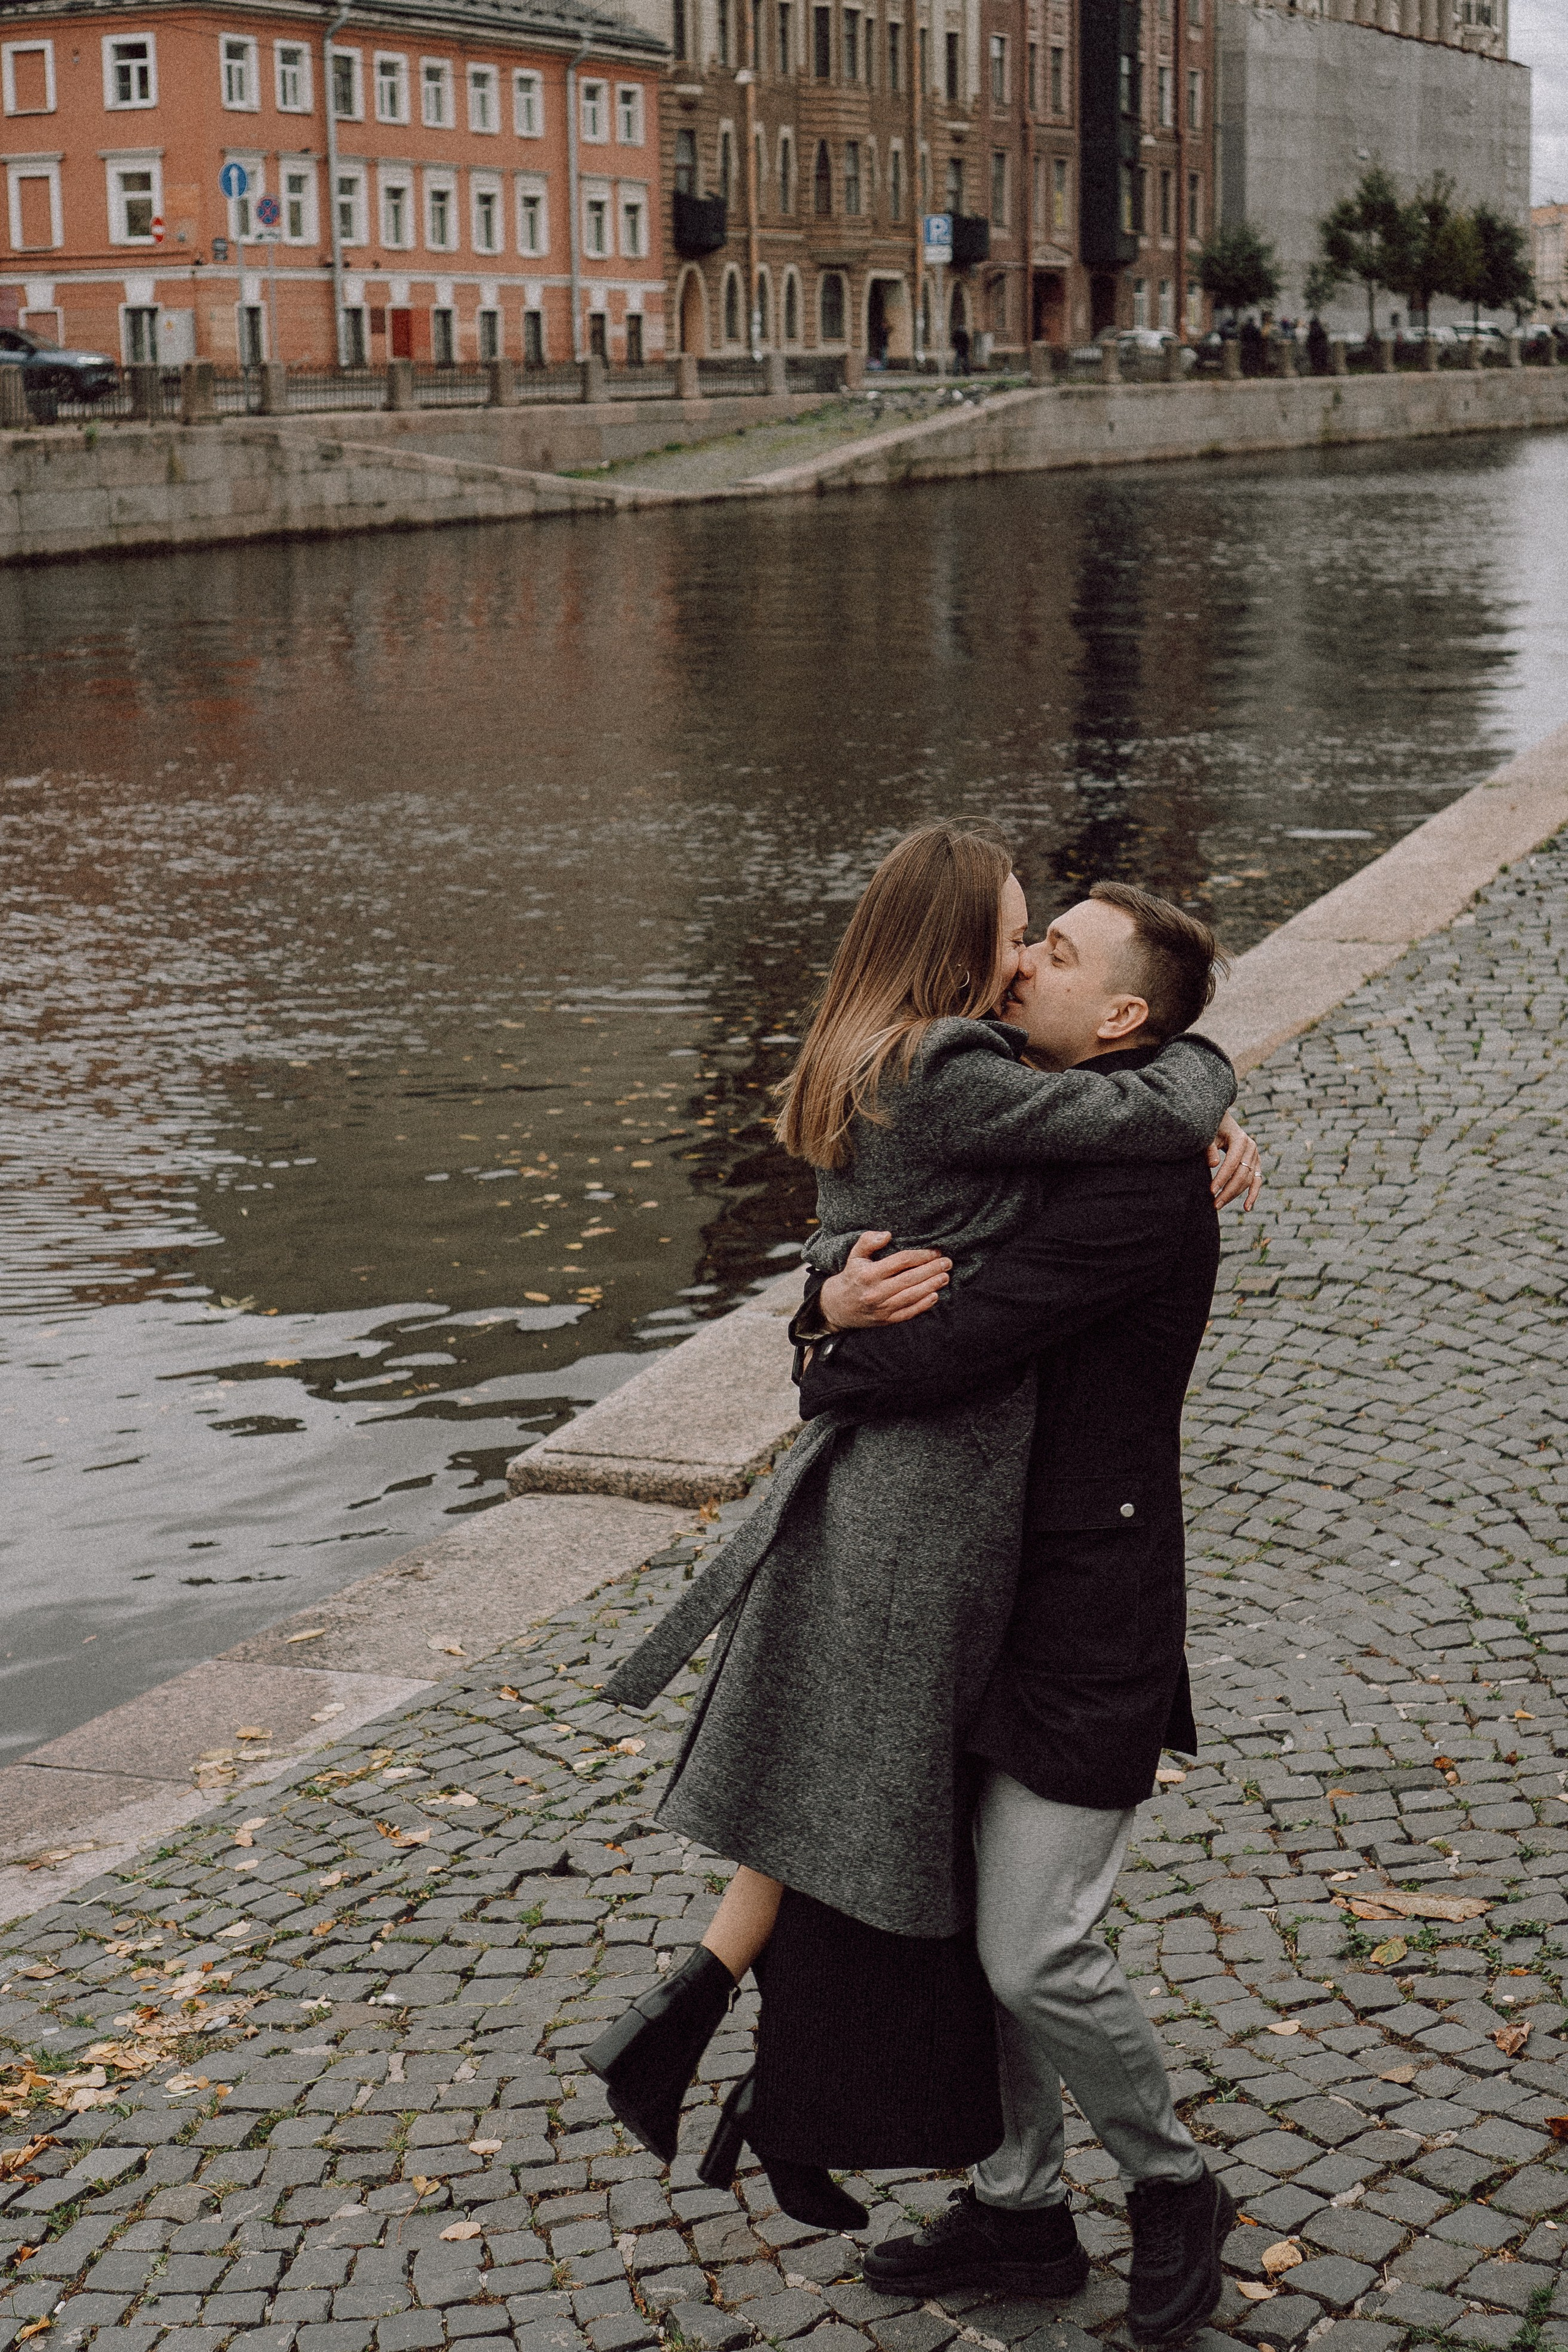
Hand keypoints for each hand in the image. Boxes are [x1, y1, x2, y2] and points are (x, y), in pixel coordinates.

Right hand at [819, 1230, 950, 1328]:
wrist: (836, 1307)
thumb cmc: (851, 1277)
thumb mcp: (854, 1256)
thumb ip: (868, 1241)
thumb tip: (887, 1234)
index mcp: (868, 1274)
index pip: (900, 1262)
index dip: (920, 1255)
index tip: (934, 1251)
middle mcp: (875, 1292)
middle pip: (909, 1279)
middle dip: (931, 1270)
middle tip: (947, 1262)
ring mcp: (881, 1308)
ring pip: (911, 1296)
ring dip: (931, 1286)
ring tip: (945, 1277)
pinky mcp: (885, 1320)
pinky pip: (907, 1313)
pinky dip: (922, 1305)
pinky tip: (935, 1295)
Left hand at [1208, 1113, 1261, 1210]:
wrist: (1222, 1121)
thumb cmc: (1213, 1128)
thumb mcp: (1209, 1135)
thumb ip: (1209, 1148)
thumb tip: (1213, 1165)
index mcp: (1240, 1140)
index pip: (1232, 1163)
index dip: (1222, 1178)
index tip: (1211, 1190)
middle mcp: (1251, 1148)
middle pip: (1242, 1174)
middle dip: (1228, 1191)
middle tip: (1214, 1203)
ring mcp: (1255, 1156)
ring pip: (1248, 1180)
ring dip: (1235, 1194)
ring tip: (1219, 1204)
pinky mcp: (1255, 1163)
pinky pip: (1257, 1181)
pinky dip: (1253, 1194)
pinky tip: (1246, 1208)